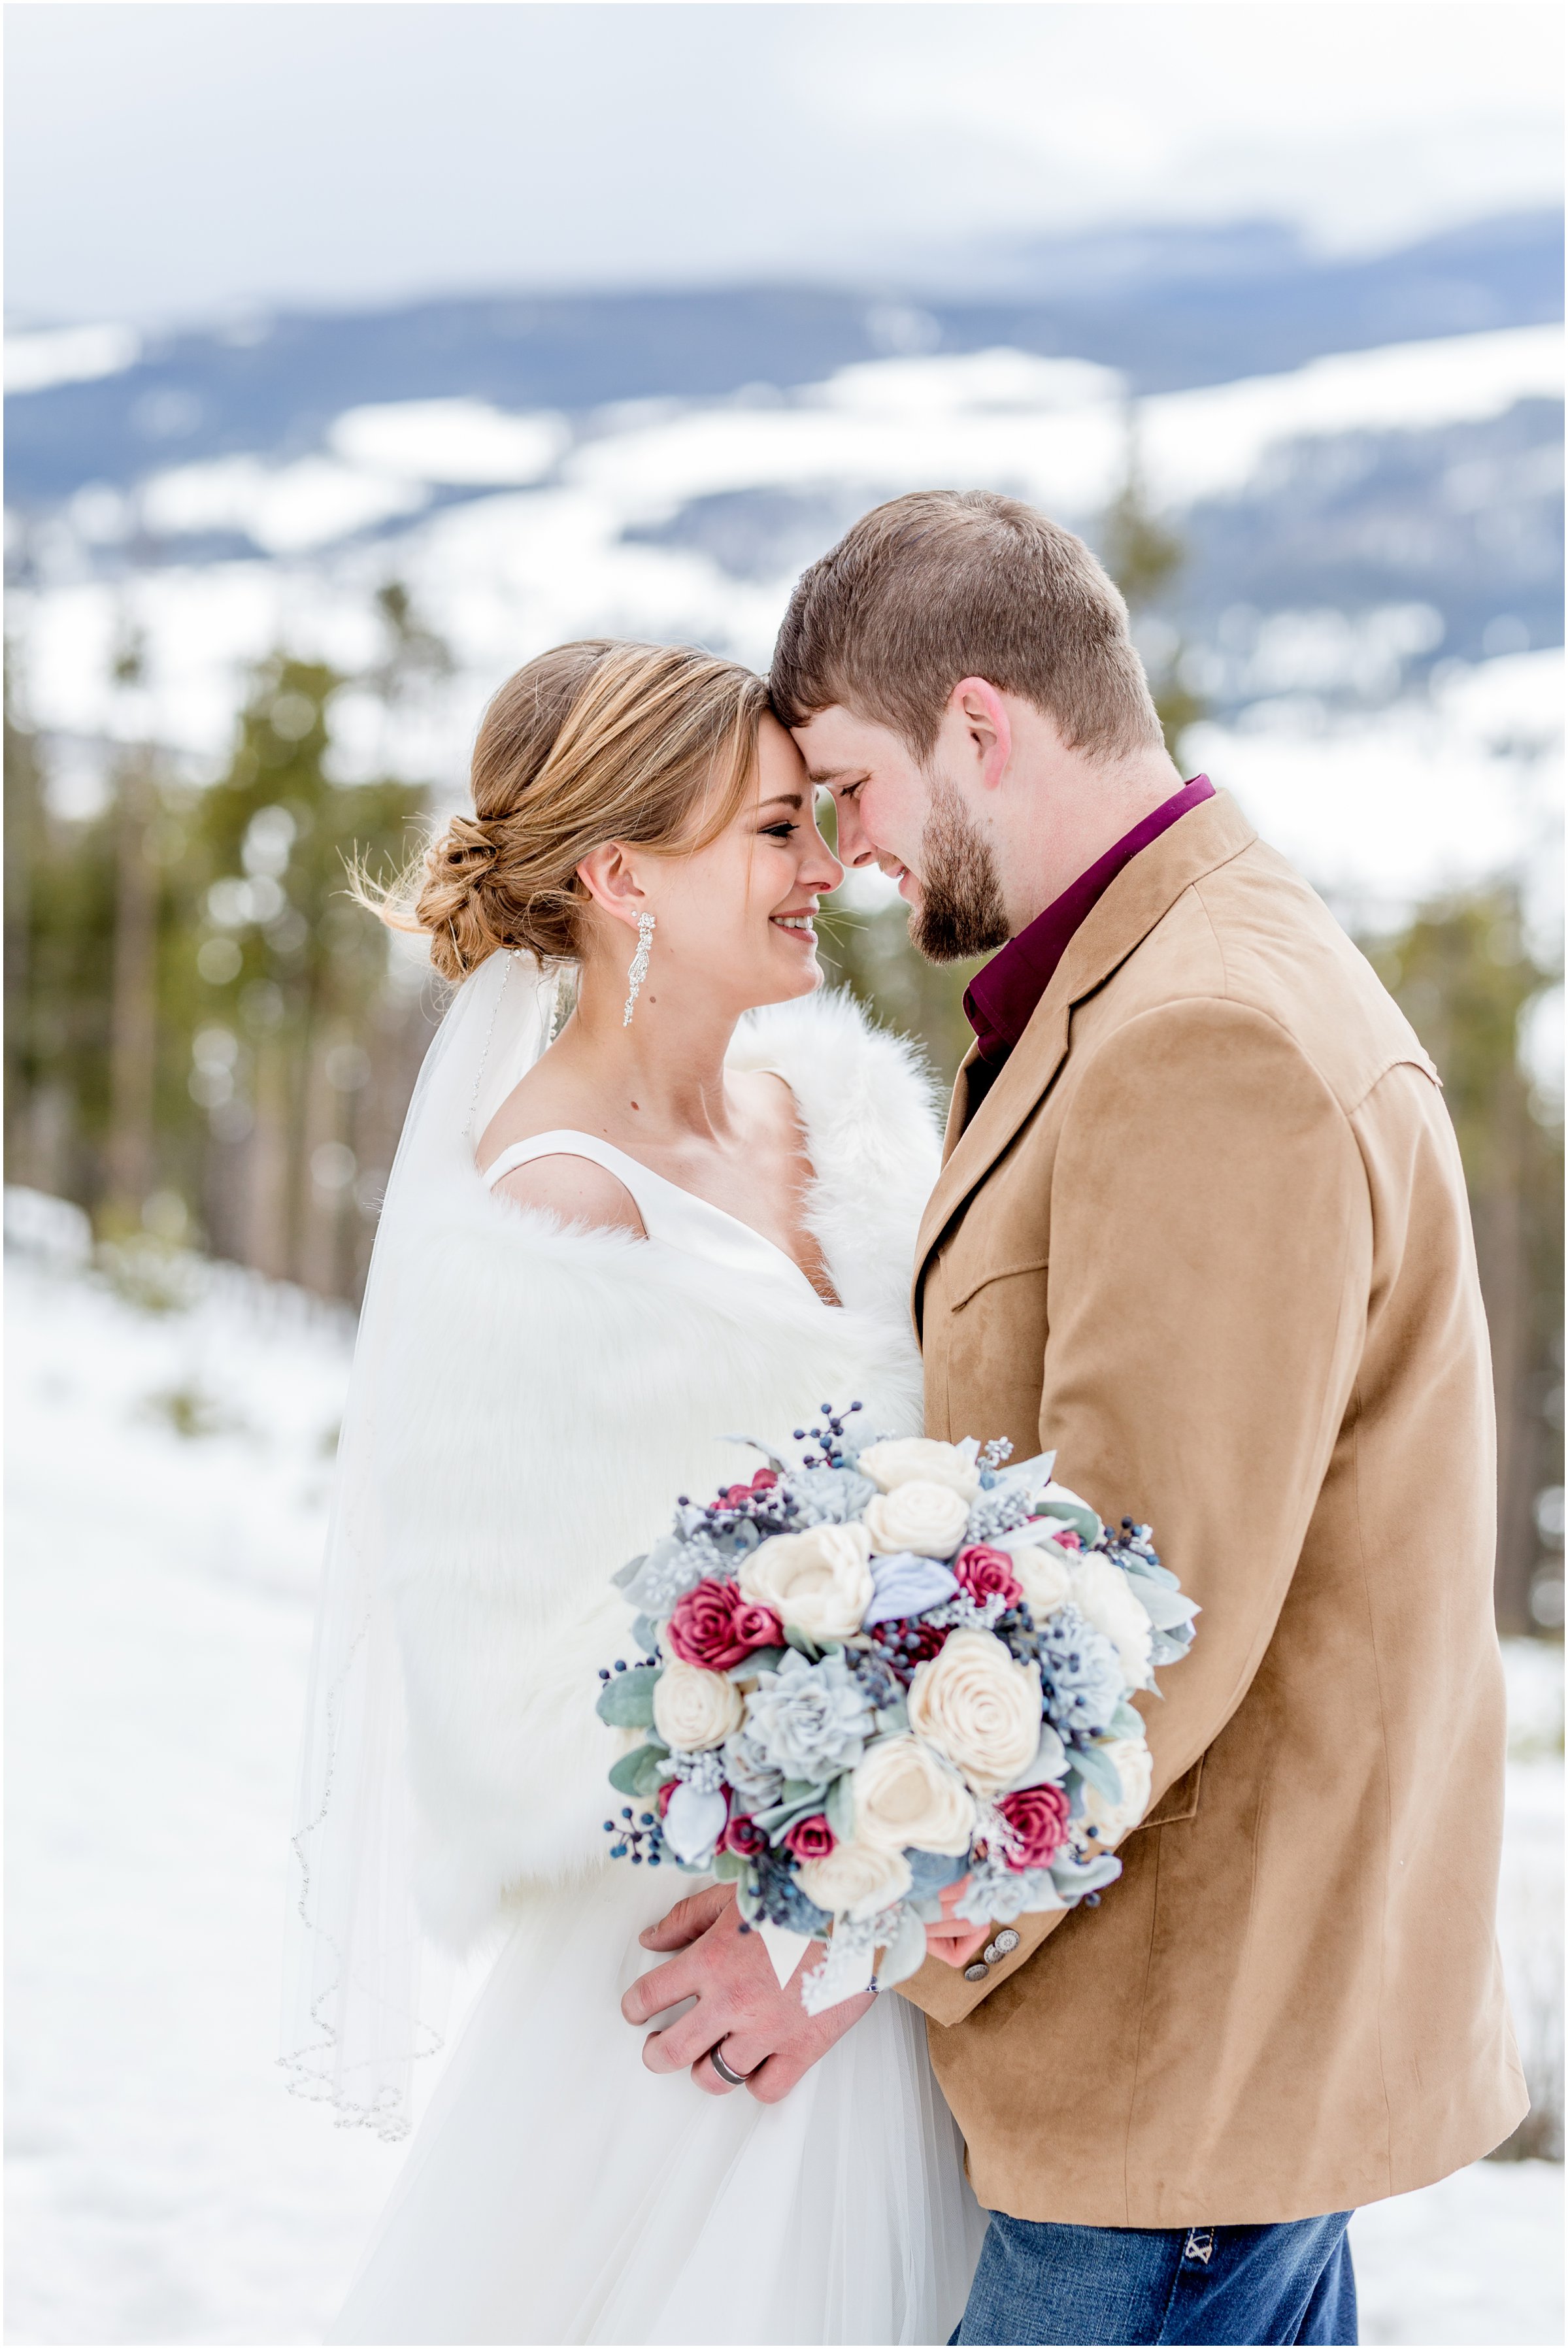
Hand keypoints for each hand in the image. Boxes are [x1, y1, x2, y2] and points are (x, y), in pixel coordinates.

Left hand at [620, 1882, 874, 2101]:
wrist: (860, 1911)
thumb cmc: (798, 1898)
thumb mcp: (733, 1895)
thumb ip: (687, 1918)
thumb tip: (651, 1939)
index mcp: (711, 1960)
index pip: (649, 1996)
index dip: (634, 2007)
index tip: (637, 2009)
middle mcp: (732, 2002)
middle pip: (670, 2052)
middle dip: (655, 2053)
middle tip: (657, 2047)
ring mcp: (767, 2031)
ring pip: (713, 2078)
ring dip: (703, 2070)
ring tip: (706, 2055)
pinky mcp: (802, 2048)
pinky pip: (765, 2089)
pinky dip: (755, 2082)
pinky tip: (754, 2063)